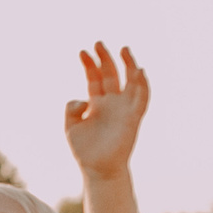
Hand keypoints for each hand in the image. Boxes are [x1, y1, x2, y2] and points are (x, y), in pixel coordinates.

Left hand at [63, 42, 149, 178]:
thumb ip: (72, 108)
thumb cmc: (85, 150)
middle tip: (98, 42)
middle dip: (105, 58)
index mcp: (97, 103)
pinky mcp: (133, 118)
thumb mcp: (70, 126)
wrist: (98, 169)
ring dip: (129, 65)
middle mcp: (112, 102)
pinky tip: (139, 71)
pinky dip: (143, 85)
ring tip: (123, 49)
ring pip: (130, 81)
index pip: (95, 77)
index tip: (82, 52)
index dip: (89, 64)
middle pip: (111, 74)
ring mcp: (124, 109)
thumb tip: (84, 99)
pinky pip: (142, 99)